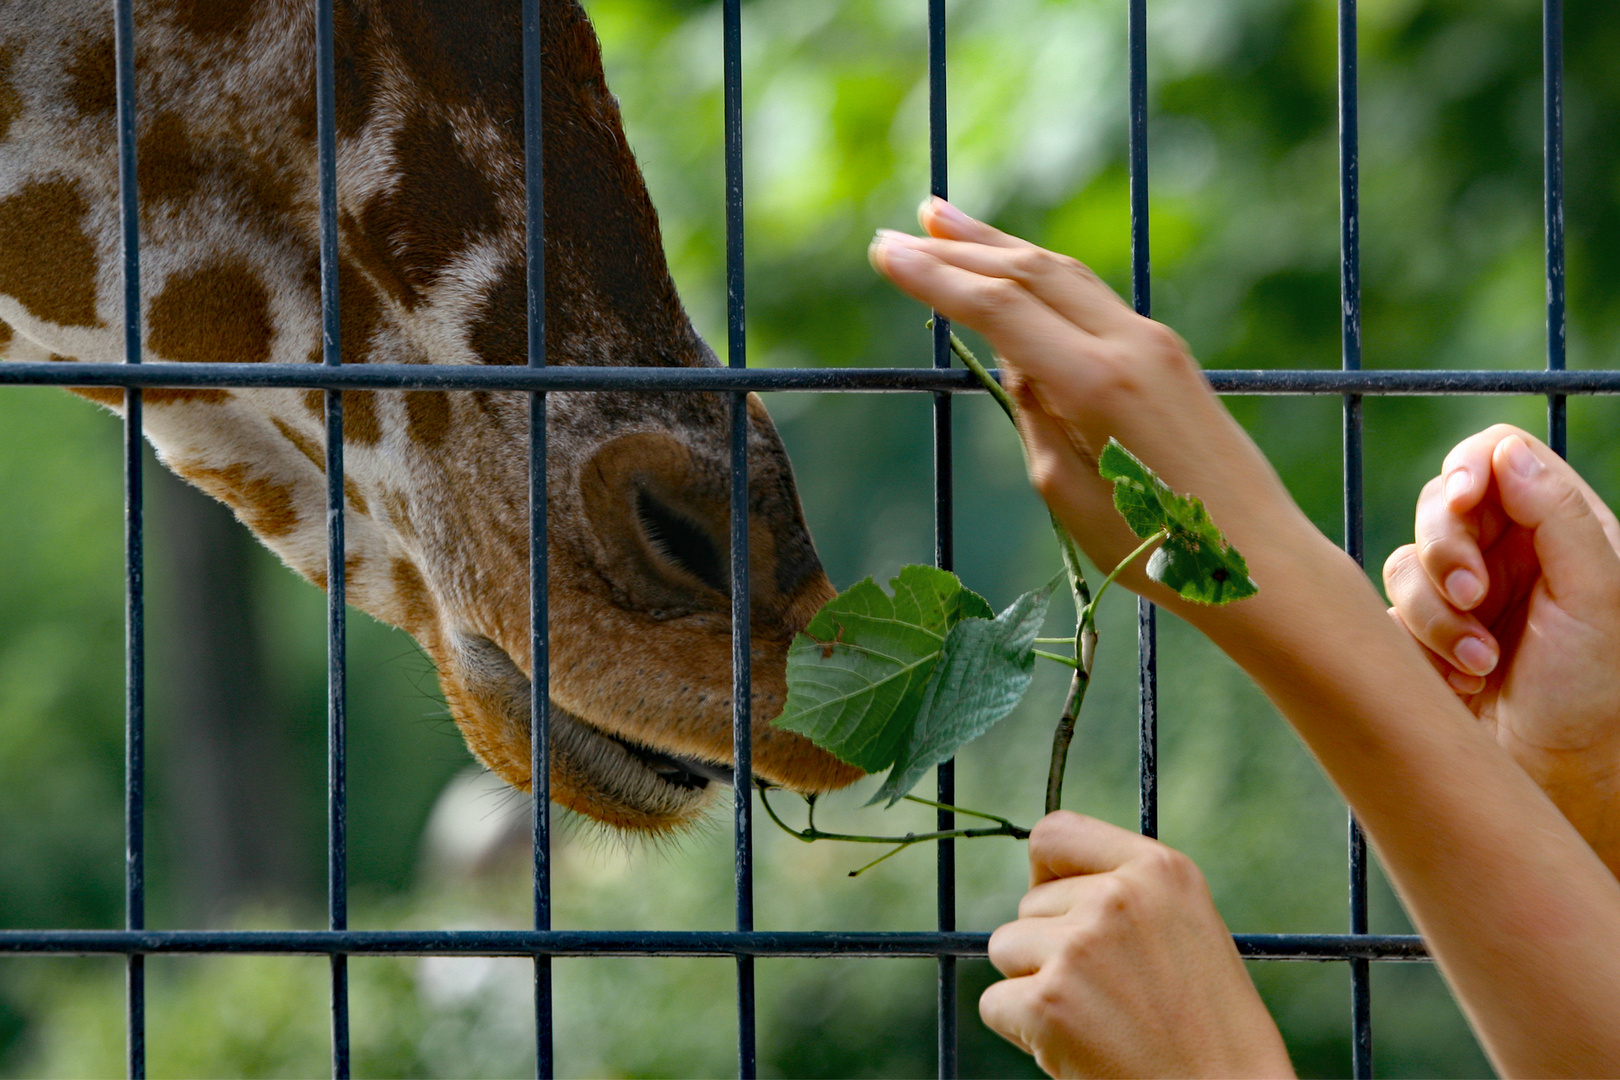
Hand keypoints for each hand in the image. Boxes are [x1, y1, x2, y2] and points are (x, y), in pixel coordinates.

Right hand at [869, 199, 1332, 619]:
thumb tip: (1016, 358)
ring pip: (1064, 275)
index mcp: (1097, 382)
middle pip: (1031, 272)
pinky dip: (1041, 275)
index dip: (935, 278)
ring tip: (946, 222)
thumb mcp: (1066, 489)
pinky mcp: (1169, 355)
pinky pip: (1092, 297)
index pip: (999, 307)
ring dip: (1002, 245)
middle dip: (961, 247)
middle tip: (903, 227)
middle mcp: (1130, 344)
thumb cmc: (1154, 548)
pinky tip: (1014, 271)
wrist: (1256, 559)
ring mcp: (1156, 343)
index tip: (884, 253)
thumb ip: (1033, 412)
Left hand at [980, 813, 1291, 1078]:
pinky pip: (995, 1003)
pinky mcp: (1048, 1002)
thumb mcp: (1186, 928)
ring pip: (1005, 948)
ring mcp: (1079, 947)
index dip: (1044, 873)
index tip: (1058, 908)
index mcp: (1159, 869)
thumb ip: (1126, 893)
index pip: (1054, 833)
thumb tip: (1043, 882)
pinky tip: (1076, 1047)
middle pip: (1027, 904)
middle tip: (1106, 995)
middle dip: (1048, 947)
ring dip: (1033, 986)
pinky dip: (1022, 1031)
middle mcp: (1117, 897)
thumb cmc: (1209, 1029)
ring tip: (1095, 1020)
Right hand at [1383, 425, 1619, 871]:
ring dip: (1438, 615)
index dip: (1469, 468)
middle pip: (1440, 502)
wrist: (1556, 778)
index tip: (1462, 499)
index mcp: (1557, 528)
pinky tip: (1461, 682)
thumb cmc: (1593, 694)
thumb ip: (1558, 517)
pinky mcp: (1421, 633)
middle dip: (1447, 549)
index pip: (1497, 458)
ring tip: (1479, 664)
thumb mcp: (1596, 597)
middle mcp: (1506, 552)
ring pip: (1407, 561)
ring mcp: (1461, 592)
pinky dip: (1421, 646)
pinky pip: (1389, 611)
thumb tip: (1507, 452)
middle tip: (1472, 594)